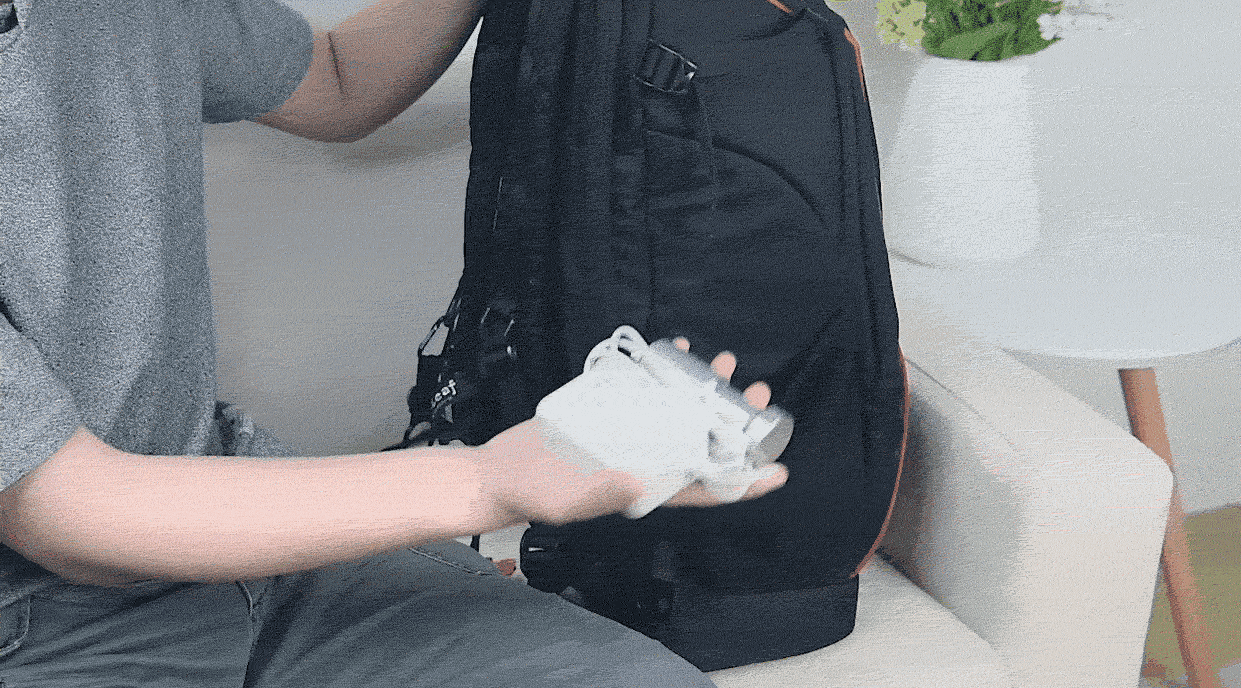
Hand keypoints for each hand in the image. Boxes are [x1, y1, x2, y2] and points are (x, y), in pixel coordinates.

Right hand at [478, 339, 788, 526]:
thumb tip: (637, 481)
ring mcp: (630, 435)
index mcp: (649, 489)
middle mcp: (647, 461)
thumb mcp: (570, 501)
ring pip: (680, 412)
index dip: (745, 482)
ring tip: (723, 362)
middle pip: (703, 442)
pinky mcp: (609, 412)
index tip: (778, 469)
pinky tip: (677, 350)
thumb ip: (604, 492)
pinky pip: (646, 390)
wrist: (500, 471)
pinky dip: (664, 371)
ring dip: (705, 388)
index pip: (707, 489)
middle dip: (735, 421)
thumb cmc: (536, 495)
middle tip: (757, 392)